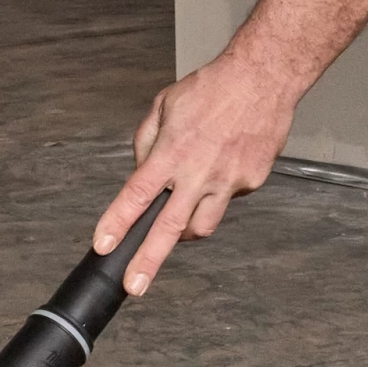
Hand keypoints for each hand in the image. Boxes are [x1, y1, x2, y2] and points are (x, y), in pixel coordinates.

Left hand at [96, 39, 304, 295]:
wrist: (263, 79)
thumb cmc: (212, 88)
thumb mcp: (164, 105)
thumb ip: (146, 142)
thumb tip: (141, 170)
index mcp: (172, 152)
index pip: (137, 194)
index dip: (117, 222)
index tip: (103, 245)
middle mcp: (199, 172)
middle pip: (169, 228)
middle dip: (148, 261)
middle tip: (134, 287)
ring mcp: (228, 181)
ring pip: (203, 225)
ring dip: (186, 231)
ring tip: (178, 222)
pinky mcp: (251, 182)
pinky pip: (227, 198)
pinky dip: (217, 190)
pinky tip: (221, 165)